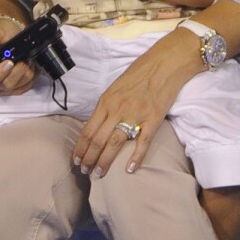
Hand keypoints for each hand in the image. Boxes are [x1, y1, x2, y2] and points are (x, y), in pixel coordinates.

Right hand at [0, 17, 36, 94]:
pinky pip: (25, 87)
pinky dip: (29, 76)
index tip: (9, 62)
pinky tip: (28, 65)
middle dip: (17, 72)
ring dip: (25, 72)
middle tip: (23, 59)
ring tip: (25, 59)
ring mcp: (2, 86)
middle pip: (4, 86)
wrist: (9, 34)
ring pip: (17, 88)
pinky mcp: (15, 87)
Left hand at [72, 29, 200, 177]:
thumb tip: (97, 126)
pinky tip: (129, 170)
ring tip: (99, 174)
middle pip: (98, 139)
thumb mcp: (115, 88)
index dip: (80, 147)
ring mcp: (135, 115)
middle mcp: (117, 109)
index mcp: (106, 101)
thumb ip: (106, 107)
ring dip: (105, 161)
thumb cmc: (138, 74)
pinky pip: (142, 142)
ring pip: (115, 143)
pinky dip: (136, 158)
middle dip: (89, 158)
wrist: (163, 64)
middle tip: (85, 172)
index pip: (88, 129)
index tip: (75, 160)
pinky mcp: (153, 120)